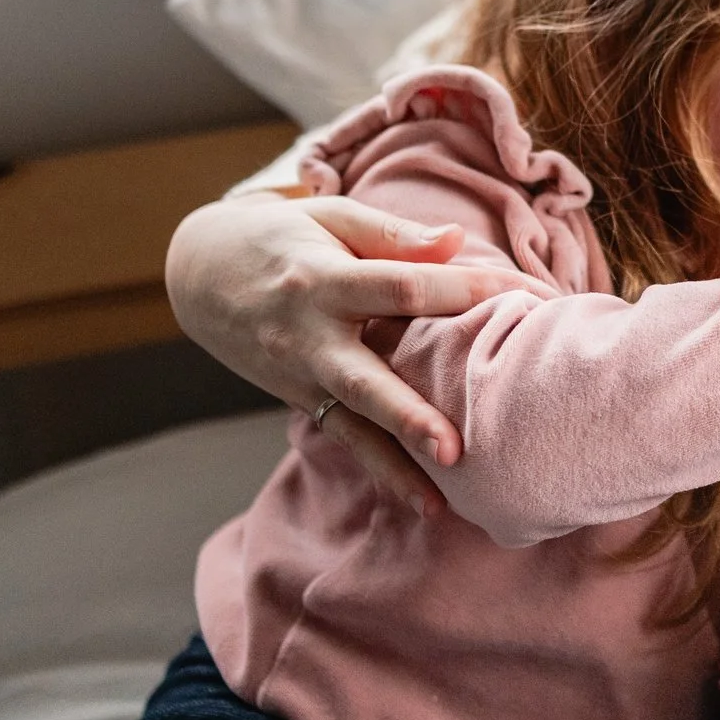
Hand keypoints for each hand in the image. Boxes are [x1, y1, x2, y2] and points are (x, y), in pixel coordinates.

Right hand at [164, 192, 527, 515]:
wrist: (196, 273)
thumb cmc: (281, 236)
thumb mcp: (331, 218)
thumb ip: (393, 236)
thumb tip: (457, 241)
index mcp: (322, 278)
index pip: (401, 285)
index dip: (462, 290)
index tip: (523, 296)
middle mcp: (307, 336)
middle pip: (363, 379)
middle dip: (407, 415)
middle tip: (453, 447)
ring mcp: (298, 375)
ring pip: (351, 426)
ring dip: (395, 465)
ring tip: (438, 501)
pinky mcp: (297, 399)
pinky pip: (342, 437)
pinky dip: (379, 468)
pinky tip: (421, 501)